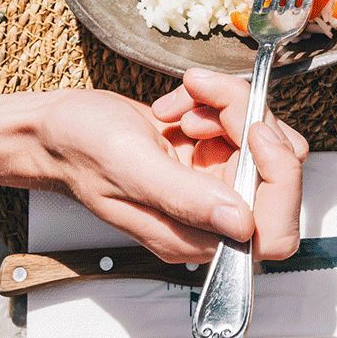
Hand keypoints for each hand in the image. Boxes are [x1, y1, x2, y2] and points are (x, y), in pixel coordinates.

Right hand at [30, 69, 308, 262]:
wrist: (56, 128)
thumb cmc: (78, 149)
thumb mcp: (129, 167)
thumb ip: (185, 198)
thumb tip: (242, 225)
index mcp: (194, 238)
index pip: (274, 231)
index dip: (280, 180)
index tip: (254, 130)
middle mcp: (212, 218)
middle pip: (279, 173)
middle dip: (249, 123)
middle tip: (208, 99)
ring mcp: (216, 186)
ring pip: (266, 141)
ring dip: (231, 108)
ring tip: (185, 104)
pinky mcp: (215, 157)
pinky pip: (245, 124)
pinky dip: (218, 103)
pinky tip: (180, 106)